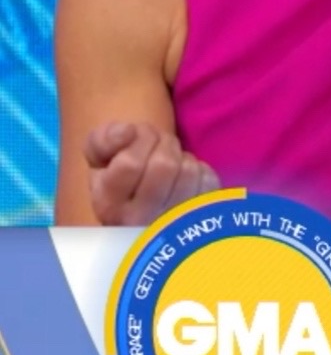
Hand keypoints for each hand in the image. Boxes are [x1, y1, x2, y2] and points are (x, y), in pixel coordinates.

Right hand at [83, 121, 219, 225]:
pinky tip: (186, 176)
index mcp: (109, 203)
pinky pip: (208, 180)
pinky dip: (200, 169)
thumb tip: (127, 131)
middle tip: (159, 140)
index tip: (138, 132)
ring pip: (189, 170)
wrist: (145, 220)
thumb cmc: (119, 180)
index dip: (140, 137)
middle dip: (164, 141)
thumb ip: (101, 140)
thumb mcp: (98, 160)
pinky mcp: (201, 219)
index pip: (130, 164)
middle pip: (164, 165)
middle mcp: (141, 219)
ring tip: (172, 159)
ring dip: (182, 155)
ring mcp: (174, 223)